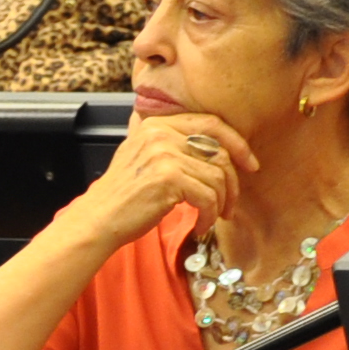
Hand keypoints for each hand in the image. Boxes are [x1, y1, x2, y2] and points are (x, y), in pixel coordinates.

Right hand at [76, 103, 254, 249]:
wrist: (98, 219)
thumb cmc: (123, 195)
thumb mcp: (143, 156)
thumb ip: (172, 144)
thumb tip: (218, 148)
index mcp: (157, 124)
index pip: (212, 123)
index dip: (237, 143)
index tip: (250, 164)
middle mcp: (160, 134)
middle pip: (220, 152)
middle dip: (233, 183)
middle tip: (230, 205)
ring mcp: (163, 154)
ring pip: (217, 177)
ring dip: (220, 204)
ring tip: (210, 218)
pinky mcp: (167, 178)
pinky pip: (208, 197)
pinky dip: (209, 216)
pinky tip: (200, 225)